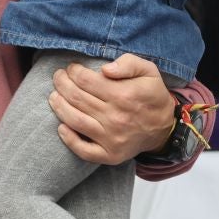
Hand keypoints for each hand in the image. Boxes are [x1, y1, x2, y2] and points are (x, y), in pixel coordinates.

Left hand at [51, 53, 175, 164]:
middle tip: (58, 77)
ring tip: (53, 96)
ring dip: (59, 106)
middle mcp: (116, 117)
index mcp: (124, 95)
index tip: (70, 68)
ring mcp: (111, 139)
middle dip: (62, 84)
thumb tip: (105, 69)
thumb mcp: (149, 72)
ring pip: (75, 120)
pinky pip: (83, 150)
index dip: (73, 71)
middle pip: (77, 98)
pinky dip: (69, 139)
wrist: (164, 129)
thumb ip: (128, 63)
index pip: (86, 80)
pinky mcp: (109, 155)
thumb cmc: (152, 96)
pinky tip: (61, 127)